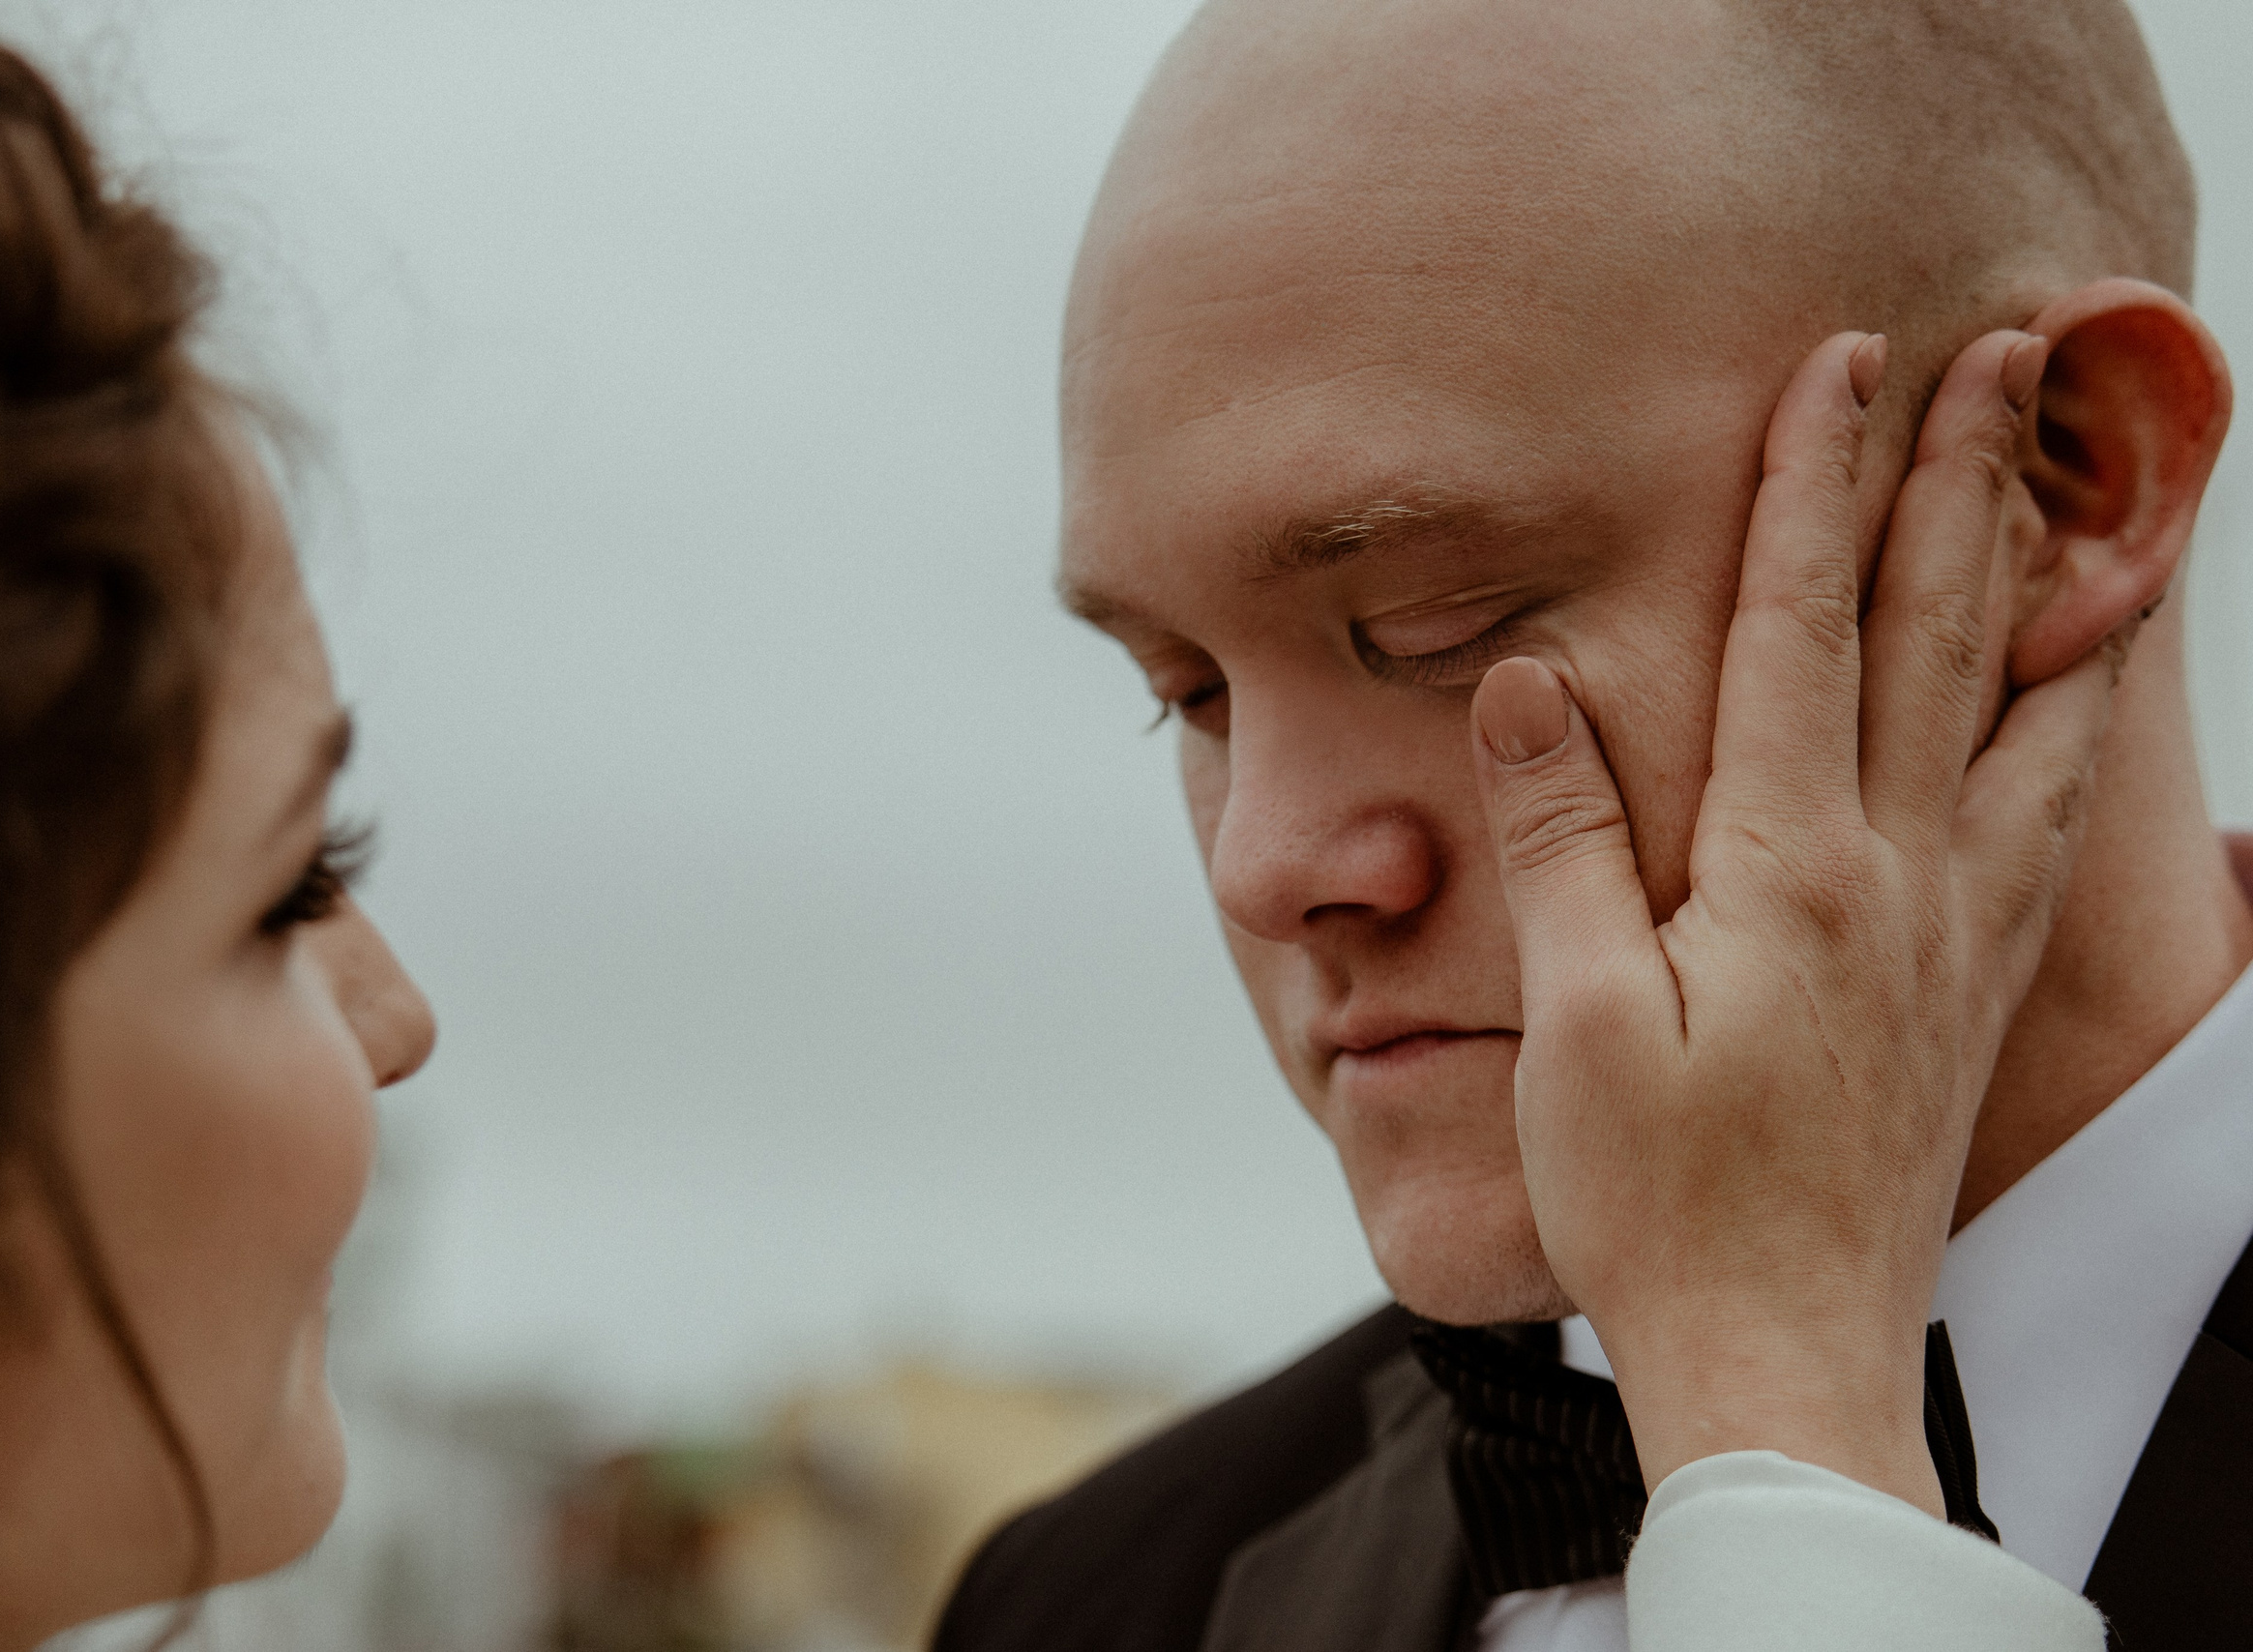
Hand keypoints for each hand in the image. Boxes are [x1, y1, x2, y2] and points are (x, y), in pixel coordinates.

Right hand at [1470, 327, 2122, 1515]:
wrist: (1784, 1357)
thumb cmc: (1657, 1204)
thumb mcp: (1570, 1025)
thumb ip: (1565, 839)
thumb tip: (1530, 681)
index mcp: (1786, 872)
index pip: (1798, 631)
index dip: (1813, 485)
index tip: (1835, 362)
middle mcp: (1897, 877)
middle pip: (1935, 633)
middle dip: (1958, 474)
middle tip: (2006, 344)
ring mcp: (1954, 928)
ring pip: (2019, 706)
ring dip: (2037, 569)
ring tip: (2069, 468)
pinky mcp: (1975, 982)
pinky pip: (2054, 812)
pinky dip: (2079, 711)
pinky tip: (2091, 674)